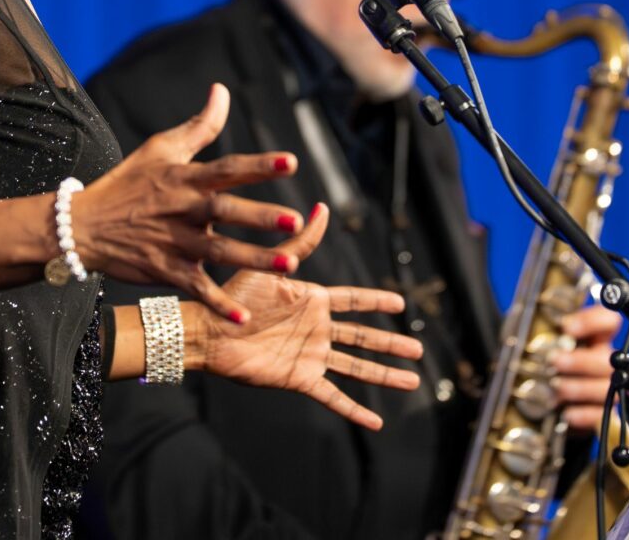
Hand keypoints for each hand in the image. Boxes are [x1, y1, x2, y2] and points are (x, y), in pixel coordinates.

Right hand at [72, 83, 304, 318]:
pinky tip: (244, 318)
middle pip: (227, 212)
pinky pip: (197, 289)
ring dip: (254, 260)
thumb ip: (200, 125)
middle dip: (260, 217)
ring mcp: (175, 242)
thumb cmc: (129, 182)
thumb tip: (222, 90)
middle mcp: (184, 209)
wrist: (83, 225)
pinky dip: (218, 304)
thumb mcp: (162, 148)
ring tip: (289, 265)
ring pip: (220, 252)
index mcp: (186, 178)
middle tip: (293, 221)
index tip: (292, 162)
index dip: (259, 164)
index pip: (228, 168)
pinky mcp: (166, 270)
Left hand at [191, 204, 422, 430]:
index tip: (401, 303)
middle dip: (390, 344)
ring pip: (356, 367)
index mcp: (312, 299)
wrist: (210, 332)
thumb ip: (301, 243)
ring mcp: (310, 355)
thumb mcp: (274, 267)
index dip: (377, 302)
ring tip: (412, 382)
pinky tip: (375, 422)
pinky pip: (332, 396)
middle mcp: (316, 328)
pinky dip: (354, 410)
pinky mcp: (299, 378)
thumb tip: (321, 207)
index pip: (354, 300)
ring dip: (383, 375)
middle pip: (363, 336)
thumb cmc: (235, 296)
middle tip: (418, 349)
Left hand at [552, 304, 620, 430]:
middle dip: (580, 360)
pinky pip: (601, 415)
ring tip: (556, 386)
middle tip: (554, 360)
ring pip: (606, 388)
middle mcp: (604, 360)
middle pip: (607, 359)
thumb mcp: (545, 343)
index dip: (592, 321)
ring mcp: (607, 388)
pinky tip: (566, 413)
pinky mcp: (603, 414)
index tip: (567, 327)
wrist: (545, 401)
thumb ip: (544, 333)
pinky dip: (584, 415)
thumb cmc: (546, 364)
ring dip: (580, 387)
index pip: (608, 321)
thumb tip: (524, 327)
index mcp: (594, 337)